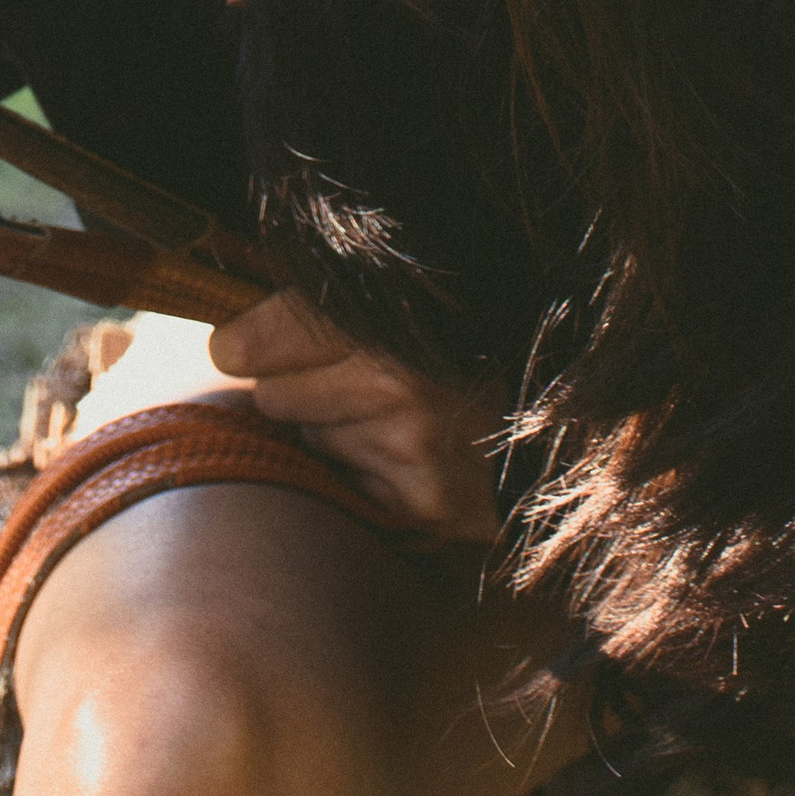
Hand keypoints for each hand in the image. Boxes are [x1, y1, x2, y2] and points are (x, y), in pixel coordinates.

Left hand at [208, 293, 503, 544]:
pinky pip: (344, 485)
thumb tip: (232, 321)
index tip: (248, 343)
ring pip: (306, 441)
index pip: (251, 345)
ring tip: (389, 409)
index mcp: (381, 315)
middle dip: (295, 385)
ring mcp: (407, 448)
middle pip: (270, 394)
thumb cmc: (468, 335)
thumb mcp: (406, 293)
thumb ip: (327, 295)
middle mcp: (392, 382)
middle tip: (347, 374)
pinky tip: (406, 450)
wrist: (562, 407)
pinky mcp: (421, 502)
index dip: (245, 342)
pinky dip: (362, 471)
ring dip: (331, 428)